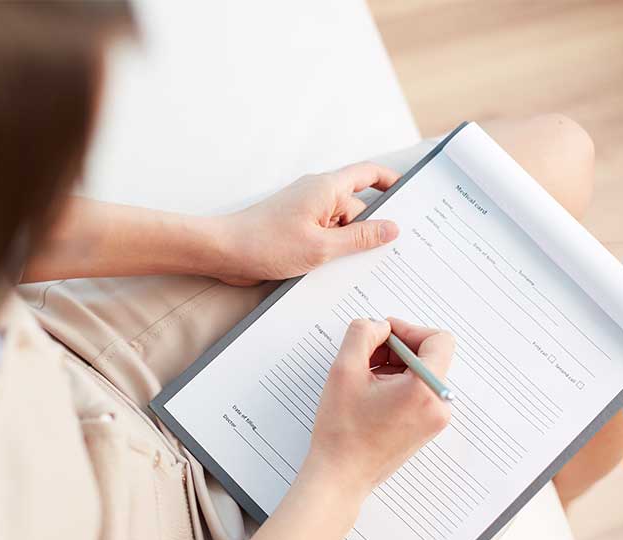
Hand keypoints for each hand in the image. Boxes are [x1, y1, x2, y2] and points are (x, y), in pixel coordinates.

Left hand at [213, 162, 399, 284]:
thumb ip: (360, 238)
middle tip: (387, 254)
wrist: (224, 252)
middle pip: (357, 209)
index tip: (409, 197)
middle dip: (370, 230)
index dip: (391, 182)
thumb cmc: (266, 243)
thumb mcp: (322, 247)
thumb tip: (391, 229)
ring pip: (340, 227)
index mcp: (327, 189)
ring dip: (348, 246)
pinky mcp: (296, 230)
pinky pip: (324, 237)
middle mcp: (317, 196)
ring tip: (353, 268)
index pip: (369, 174)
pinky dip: (332, 251)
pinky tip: (334, 270)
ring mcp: (306, 213)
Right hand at [305, 317, 454, 499]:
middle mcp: (438, 406)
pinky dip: (397, 383)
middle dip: (397, 348)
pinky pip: (418, 391)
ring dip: (394, 365)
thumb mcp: (344, 370)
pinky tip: (371, 392)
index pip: (438, 340)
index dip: (409, 330)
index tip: (384, 335)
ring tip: (365, 378)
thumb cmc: (342, 432)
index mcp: (424, 391)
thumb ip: (362, 334)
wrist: (341, 474)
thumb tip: (378, 326)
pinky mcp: (426, 427)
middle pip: (429, 355)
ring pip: (422, 372)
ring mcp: (434, 419)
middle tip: (367, 356)